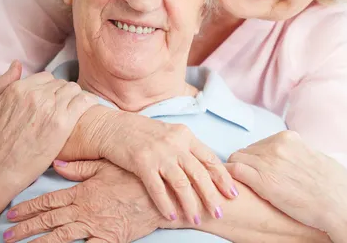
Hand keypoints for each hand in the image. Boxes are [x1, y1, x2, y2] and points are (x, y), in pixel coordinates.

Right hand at [0, 61, 97, 197]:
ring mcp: (51, 108)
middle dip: (62, 93)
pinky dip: (89, 102)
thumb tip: (17, 65)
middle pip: (61, 84)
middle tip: (62, 106)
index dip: (49, 88)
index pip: (46, 77)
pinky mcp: (63, 123)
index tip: (51, 98)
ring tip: (73, 109)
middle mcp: (36, 95)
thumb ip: (3, 82)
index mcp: (19, 89)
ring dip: (74, 97)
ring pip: (74, 90)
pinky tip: (88, 108)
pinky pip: (84, 102)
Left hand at [4, 160, 176, 242]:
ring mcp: (95, 226)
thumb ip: (82, 168)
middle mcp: (85, 210)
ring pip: (61, 237)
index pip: (51, 200)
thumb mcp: (108, 167)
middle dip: (26, 228)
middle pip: (50, 220)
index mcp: (84, 192)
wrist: (161, 196)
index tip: (13, 213)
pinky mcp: (108, 239)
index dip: (30, 207)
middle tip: (8, 235)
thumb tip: (58, 164)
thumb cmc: (136, 179)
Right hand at [97, 112, 237, 222]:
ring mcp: (159, 153)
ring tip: (196, 219)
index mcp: (186, 136)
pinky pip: (157, 188)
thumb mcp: (170, 135)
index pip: (210, 159)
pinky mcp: (141, 162)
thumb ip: (187, 149)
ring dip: (190, 204)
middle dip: (211, 195)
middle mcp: (176, 143)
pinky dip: (165, 203)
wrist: (113, 127)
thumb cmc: (144, 134)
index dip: (223, 177)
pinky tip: (171, 216)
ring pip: (181, 183)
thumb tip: (206, 168)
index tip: (233, 193)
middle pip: (199, 173)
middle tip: (219, 212)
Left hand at [227, 131, 346, 242]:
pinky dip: (229, 178)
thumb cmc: (335, 188)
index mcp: (290, 138)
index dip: (258, 159)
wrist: (340, 206)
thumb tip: (290, 160)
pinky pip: (233, 171)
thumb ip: (297, 155)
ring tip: (241, 187)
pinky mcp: (261, 180)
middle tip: (251, 182)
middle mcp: (277, 145)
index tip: (260, 172)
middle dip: (247, 165)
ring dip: (236, 172)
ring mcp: (268, 161)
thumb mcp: (315, 158)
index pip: (261, 143)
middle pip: (247, 150)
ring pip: (236, 158)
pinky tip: (232, 189)